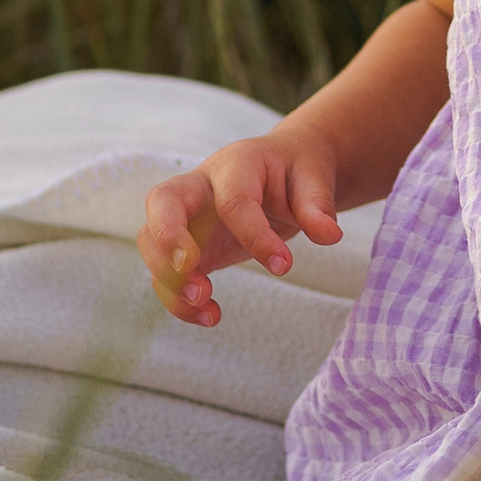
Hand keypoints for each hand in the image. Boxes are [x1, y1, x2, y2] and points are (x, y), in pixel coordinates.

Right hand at [140, 130, 341, 325]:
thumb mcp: (315, 179)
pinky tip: (210, 316)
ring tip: (206, 306)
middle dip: (169, 236)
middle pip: (161, 201)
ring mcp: (186, 217)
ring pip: (151, 240)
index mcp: (236, 163)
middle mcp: (200, 185)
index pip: (233, 199)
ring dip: (169, 278)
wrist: (285, 169)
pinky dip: (177, 299)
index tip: (284, 266)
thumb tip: (329, 236)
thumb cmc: (297, 172)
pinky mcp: (187, 247)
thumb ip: (318, 205)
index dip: (254, 235)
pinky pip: (166, 273)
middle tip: (193, 269)